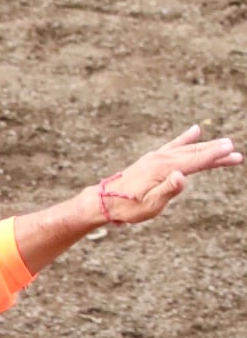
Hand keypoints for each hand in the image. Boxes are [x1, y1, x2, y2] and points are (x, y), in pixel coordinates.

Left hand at [93, 126, 239, 225]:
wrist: (103, 201)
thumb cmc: (127, 207)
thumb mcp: (149, 204)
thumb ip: (168, 190)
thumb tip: (182, 176)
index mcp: (163, 169)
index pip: (195, 161)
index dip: (215, 156)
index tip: (233, 150)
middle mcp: (161, 158)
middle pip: (195, 153)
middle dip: (217, 152)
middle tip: (236, 151)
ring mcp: (156, 157)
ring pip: (188, 149)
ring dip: (207, 147)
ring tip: (226, 145)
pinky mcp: (152, 159)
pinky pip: (174, 145)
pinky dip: (186, 138)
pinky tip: (196, 130)